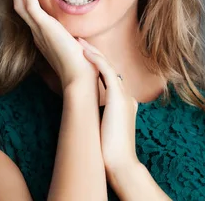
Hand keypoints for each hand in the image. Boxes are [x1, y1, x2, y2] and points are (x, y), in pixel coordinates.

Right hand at [13, 0, 97, 90]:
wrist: (81, 78)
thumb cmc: (83, 67)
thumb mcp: (77, 49)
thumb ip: (75, 42)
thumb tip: (80, 40)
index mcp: (43, 35)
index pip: (28, 10)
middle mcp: (36, 32)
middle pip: (19, 2)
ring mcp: (38, 30)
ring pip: (19, 1)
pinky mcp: (43, 28)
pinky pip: (29, 4)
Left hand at [77, 38, 139, 173]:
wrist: (121, 164)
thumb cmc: (110, 153)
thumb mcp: (104, 130)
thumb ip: (99, 118)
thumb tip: (86, 116)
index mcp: (123, 103)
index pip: (109, 78)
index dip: (95, 65)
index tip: (83, 56)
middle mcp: (125, 96)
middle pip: (109, 67)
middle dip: (94, 53)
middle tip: (79, 41)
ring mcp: (124, 96)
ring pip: (108, 66)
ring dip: (93, 52)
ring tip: (79, 41)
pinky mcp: (119, 98)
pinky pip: (107, 72)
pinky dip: (96, 61)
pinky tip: (85, 52)